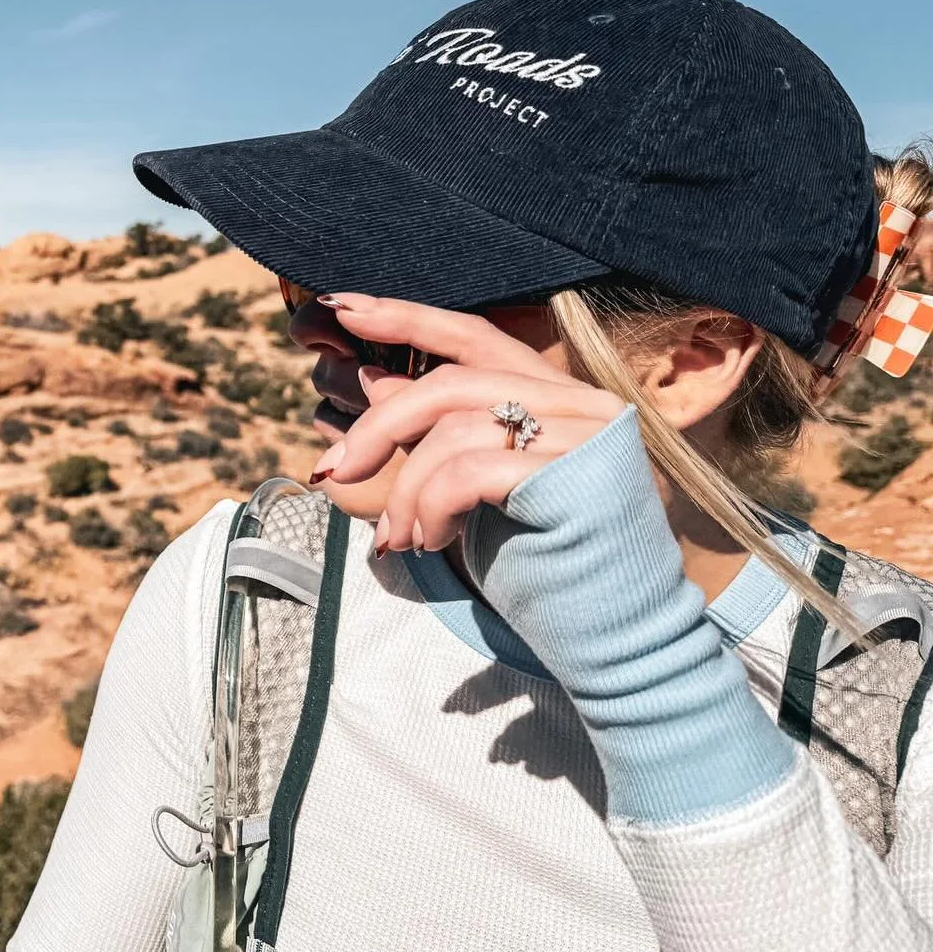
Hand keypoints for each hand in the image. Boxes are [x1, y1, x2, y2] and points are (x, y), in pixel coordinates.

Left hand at [310, 293, 626, 554]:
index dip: (406, 318)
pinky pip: (469, 470)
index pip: (476, 337)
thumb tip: (375, 383)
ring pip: (454, 428)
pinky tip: (428, 542)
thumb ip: (443, 435)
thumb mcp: (481, 491)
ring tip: (399, 537)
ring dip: (405, 488)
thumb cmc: (547, 570)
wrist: (620, 644)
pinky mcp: (580, 474)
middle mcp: (584, 402)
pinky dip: (430, 506)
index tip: (341, 307)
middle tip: (332, 469)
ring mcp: (590, 435)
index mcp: (562, 397)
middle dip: (378, 425)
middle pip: (452, 382)